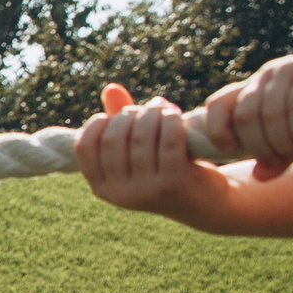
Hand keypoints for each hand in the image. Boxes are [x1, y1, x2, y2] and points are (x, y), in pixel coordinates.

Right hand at [75, 84, 217, 213]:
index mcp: (102, 188)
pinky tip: (175, 114)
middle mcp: (119, 195)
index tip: (120, 115)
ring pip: (141, 137)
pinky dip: (171, 120)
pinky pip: (169, 141)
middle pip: (113, 138)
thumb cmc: (167, 169)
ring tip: (163, 108)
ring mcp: (145, 191)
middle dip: (129, 114)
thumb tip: (111, 88)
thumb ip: (121, 122)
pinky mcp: (173, 184)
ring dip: (153, 113)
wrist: (207, 204)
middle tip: (148, 109)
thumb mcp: (139, 151)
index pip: (85, 147)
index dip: (98, 123)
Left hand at [202, 50, 292, 178]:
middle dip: (261, 145)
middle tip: (283, 159)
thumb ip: (279, 155)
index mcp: (258, 87)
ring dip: (283, 141)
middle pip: (245, 116)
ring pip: (269, 114)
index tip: (231, 152)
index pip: (218, 104)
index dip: (217, 130)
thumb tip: (258, 178)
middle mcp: (270, 75)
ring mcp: (292, 70)